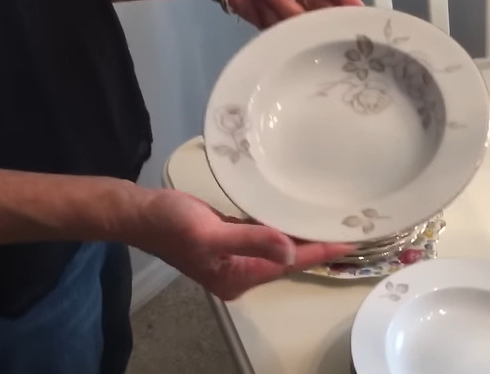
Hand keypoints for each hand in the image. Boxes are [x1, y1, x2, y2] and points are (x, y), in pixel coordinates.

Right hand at [130, 189, 353, 299]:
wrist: (140, 212)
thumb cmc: (172, 223)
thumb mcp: (212, 234)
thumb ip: (252, 241)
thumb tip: (292, 252)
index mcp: (238, 277)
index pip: (289, 265)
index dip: (320, 253)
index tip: (349, 243)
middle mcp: (240, 271)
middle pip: (287, 260)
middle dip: (316, 247)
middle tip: (348, 229)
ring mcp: (235, 256)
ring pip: (277, 247)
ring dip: (301, 236)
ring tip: (330, 222)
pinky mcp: (230, 238)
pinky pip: (264, 235)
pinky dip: (281, 227)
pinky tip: (296, 216)